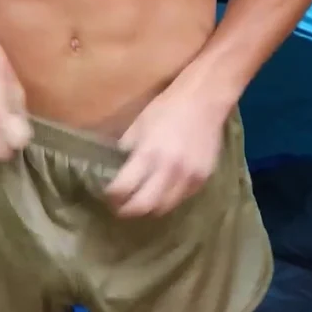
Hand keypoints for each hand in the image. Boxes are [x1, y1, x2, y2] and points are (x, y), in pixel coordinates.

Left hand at [105, 83, 229, 217]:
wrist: (204, 101)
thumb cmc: (166, 109)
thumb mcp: (138, 126)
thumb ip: (127, 151)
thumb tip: (115, 172)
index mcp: (148, 154)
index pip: (123, 188)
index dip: (111, 196)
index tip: (107, 196)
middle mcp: (168, 171)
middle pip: (143, 206)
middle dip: (127, 210)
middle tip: (119, 207)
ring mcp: (188, 178)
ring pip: (163, 208)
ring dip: (148, 209)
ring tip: (140, 202)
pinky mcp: (202, 180)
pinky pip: (180, 199)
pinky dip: (167, 200)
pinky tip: (161, 191)